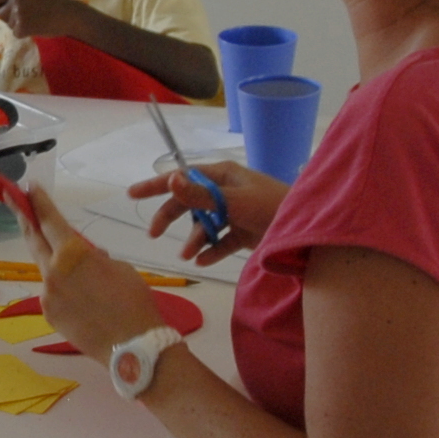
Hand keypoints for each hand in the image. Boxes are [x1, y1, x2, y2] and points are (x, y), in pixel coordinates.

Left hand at [0, 0, 116, 48]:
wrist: (68, 14)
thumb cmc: (51, 5)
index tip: (1, 9)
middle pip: (0, 13)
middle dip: (9, 17)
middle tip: (26, 17)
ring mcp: (18, 13)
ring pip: (9, 24)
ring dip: (19, 25)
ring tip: (35, 20)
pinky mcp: (22, 27)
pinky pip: (16, 33)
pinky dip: (24, 33)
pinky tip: (36, 27)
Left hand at [31, 190, 165, 356]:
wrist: (133, 347)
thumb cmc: (134, 302)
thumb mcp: (119, 267)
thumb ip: (94, 257)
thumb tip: (84, 257)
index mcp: (73, 254)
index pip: (50, 221)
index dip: (38, 202)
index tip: (28, 187)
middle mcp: (52, 272)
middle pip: (34, 239)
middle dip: (25, 218)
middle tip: (15, 201)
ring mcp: (47, 295)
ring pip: (47, 270)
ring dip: (57, 264)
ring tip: (85, 279)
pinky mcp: (48, 314)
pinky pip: (53, 293)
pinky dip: (63, 290)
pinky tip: (85, 302)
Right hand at [127, 159, 283, 263]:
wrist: (305, 230)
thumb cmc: (270, 207)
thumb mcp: (232, 201)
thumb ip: (199, 195)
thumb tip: (170, 180)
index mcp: (222, 175)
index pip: (182, 176)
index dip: (157, 185)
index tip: (133, 193)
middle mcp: (227, 191)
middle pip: (190, 202)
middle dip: (171, 217)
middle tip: (154, 234)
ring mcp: (236, 211)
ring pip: (205, 224)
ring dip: (194, 239)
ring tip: (187, 256)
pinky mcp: (245, 231)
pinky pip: (221, 240)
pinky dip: (211, 250)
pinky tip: (202, 261)